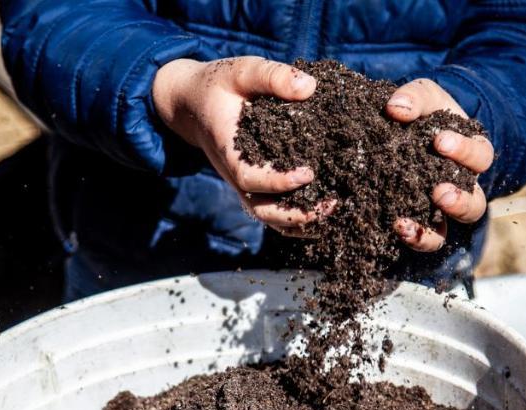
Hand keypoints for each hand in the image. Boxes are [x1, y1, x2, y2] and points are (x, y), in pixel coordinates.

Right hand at [153, 57, 333, 235]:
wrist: (193, 104)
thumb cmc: (219, 84)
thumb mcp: (241, 70)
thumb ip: (272, 76)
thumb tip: (310, 87)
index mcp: (229, 149)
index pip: (250, 177)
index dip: (278, 182)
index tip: (308, 173)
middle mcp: (235, 174)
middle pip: (261, 210)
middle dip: (295, 214)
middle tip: (331, 204)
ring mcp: (243, 183)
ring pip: (268, 216)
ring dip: (300, 222)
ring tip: (333, 211)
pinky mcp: (254, 184)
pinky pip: (273, 210)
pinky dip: (297, 218)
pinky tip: (324, 210)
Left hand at [385, 79, 493, 251]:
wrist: (406, 130)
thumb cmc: (424, 113)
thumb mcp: (425, 97)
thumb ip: (415, 97)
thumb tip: (396, 108)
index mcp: (471, 154)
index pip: (479, 155)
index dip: (463, 151)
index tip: (439, 141)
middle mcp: (463, 186)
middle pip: (475, 201)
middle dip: (459, 198)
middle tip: (439, 191)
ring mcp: (444, 209)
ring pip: (452, 228)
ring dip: (436, 227)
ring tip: (414, 220)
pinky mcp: (423, 223)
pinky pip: (429, 239)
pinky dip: (418, 237)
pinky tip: (399, 227)